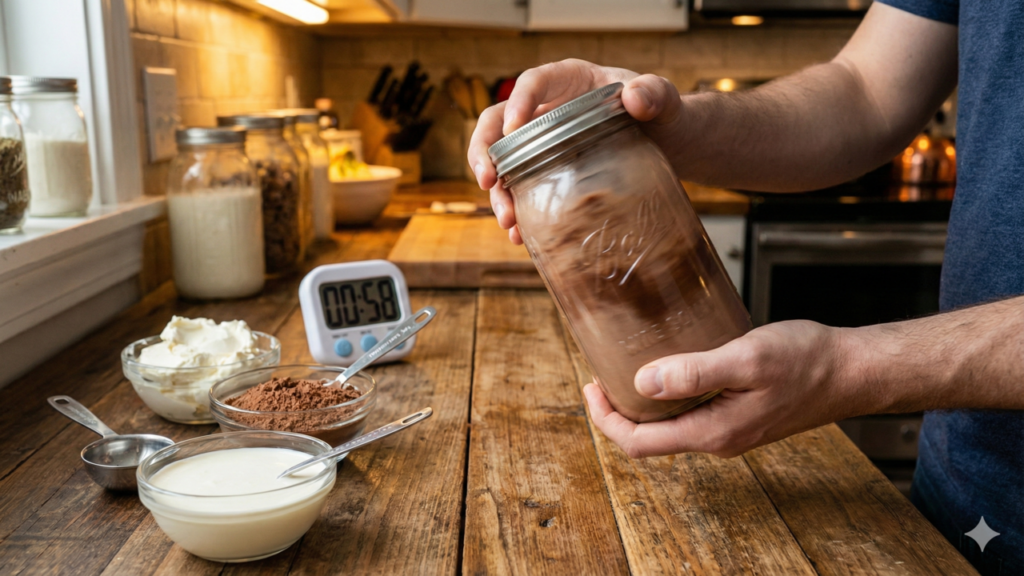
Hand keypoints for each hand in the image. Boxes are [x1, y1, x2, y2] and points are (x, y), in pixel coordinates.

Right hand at [466, 59, 684, 244]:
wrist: (667, 146)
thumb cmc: (661, 114)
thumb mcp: (664, 101)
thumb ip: (655, 94)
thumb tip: (635, 97)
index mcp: (568, 81)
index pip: (534, 82)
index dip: (517, 102)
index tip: (512, 128)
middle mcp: (545, 111)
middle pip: (497, 124)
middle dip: (484, 152)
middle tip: (488, 180)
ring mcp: (542, 145)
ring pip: (503, 163)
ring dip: (498, 193)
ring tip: (508, 220)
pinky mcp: (546, 174)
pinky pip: (521, 191)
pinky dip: (518, 213)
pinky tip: (521, 236)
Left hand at [584, 320, 869, 457]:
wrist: (852, 370)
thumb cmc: (806, 361)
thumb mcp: (747, 359)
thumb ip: (695, 372)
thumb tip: (643, 383)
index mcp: (712, 432)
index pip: (639, 443)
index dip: (605, 420)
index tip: (591, 387)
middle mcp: (717, 439)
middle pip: (649, 439)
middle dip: (617, 412)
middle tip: (599, 376)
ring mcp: (728, 430)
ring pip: (669, 426)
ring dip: (641, 404)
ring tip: (624, 369)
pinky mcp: (738, 416)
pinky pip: (690, 413)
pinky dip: (667, 395)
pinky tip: (668, 366)